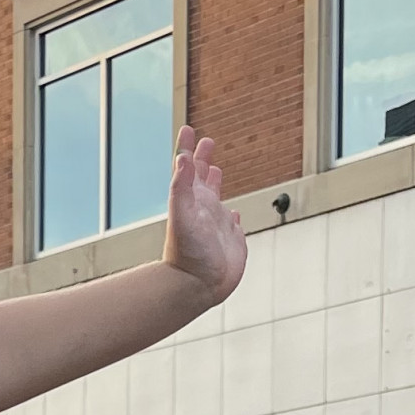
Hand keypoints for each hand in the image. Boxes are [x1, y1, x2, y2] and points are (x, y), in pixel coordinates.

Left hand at [162, 130, 246, 307]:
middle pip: (201, 178)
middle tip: (206, 141)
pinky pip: (232, 223)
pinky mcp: (230, 240)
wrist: (197, 286)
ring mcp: (216, 225)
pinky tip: (233, 214)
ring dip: (215, 183)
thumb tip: (181, 160)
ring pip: (216, 198)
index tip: (188, 128)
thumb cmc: (188, 254)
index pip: (187, 168)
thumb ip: (181, 187)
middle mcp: (203, 210)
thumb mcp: (182, 215)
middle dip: (203, 159)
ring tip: (215, 169)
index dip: (187, 148)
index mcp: (191, 200)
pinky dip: (233, 215)